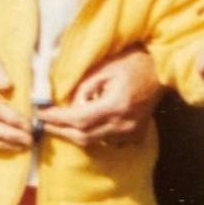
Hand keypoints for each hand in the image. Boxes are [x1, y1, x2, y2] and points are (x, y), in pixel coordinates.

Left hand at [37, 49, 161, 146]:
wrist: (163, 68)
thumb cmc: (133, 62)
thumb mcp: (104, 68)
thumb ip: (84, 88)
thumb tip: (70, 105)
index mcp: (115, 106)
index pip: (78, 119)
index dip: (57, 119)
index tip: (40, 115)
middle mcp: (124, 124)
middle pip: (84, 137)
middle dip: (61, 131)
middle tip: (44, 123)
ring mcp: (132, 133)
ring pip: (95, 142)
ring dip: (77, 134)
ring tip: (63, 123)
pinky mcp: (136, 136)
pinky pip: (109, 141)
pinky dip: (95, 135)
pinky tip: (89, 123)